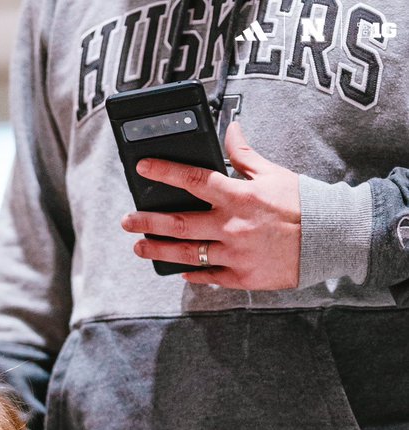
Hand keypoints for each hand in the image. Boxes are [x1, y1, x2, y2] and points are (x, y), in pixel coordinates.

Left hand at [120, 121, 300, 289]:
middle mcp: (231, 226)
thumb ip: (245, 155)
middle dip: (147, 221)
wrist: (328, 238)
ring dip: (158, 250)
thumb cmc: (301, 202)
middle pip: (179, 223)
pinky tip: (176, 269)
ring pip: (186, 253)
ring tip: (138, 246)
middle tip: (126, 220)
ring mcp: (234, 254)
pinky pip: (207, 275)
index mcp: (238, 195)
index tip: (142, 167)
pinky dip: (190, 272)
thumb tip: (230, 128)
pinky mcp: (240, 277)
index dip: (165, 172)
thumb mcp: (273, 173)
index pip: (194, 180)